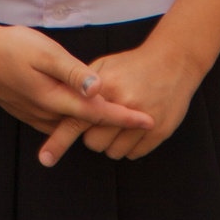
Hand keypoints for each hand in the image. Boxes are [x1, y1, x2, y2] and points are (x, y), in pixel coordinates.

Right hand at [0, 20, 152, 165]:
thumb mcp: (44, 52)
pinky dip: (71, 122)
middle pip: (86, 123)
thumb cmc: (9, 46)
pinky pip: (54, 122)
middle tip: (140, 121)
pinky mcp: (23, 110)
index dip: (124, 117)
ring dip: (92, 124)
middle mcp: (45, 111)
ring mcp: (32, 113)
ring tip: (116, 120)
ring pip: (69, 125)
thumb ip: (72, 71)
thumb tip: (98, 87)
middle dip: (112, 124)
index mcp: (54, 98)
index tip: (148, 121)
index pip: (97, 112)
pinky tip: (76, 116)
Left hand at [61, 34, 205, 161]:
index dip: (59, 141)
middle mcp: (124, 106)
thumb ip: (83, 87)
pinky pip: (133, 154)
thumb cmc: (134, 65)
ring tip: (121, 121)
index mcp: (105, 88)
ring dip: (112, 142)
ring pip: (112, 152)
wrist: (174, 61)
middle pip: (93, 143)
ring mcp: (143, 121)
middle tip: (102, 119)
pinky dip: (130, 145)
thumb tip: (61, 105)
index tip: (45, 158)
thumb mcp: (105, 66)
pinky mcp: (159, 132)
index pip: (77, 120)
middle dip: (93, 134)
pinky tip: (136, 127)